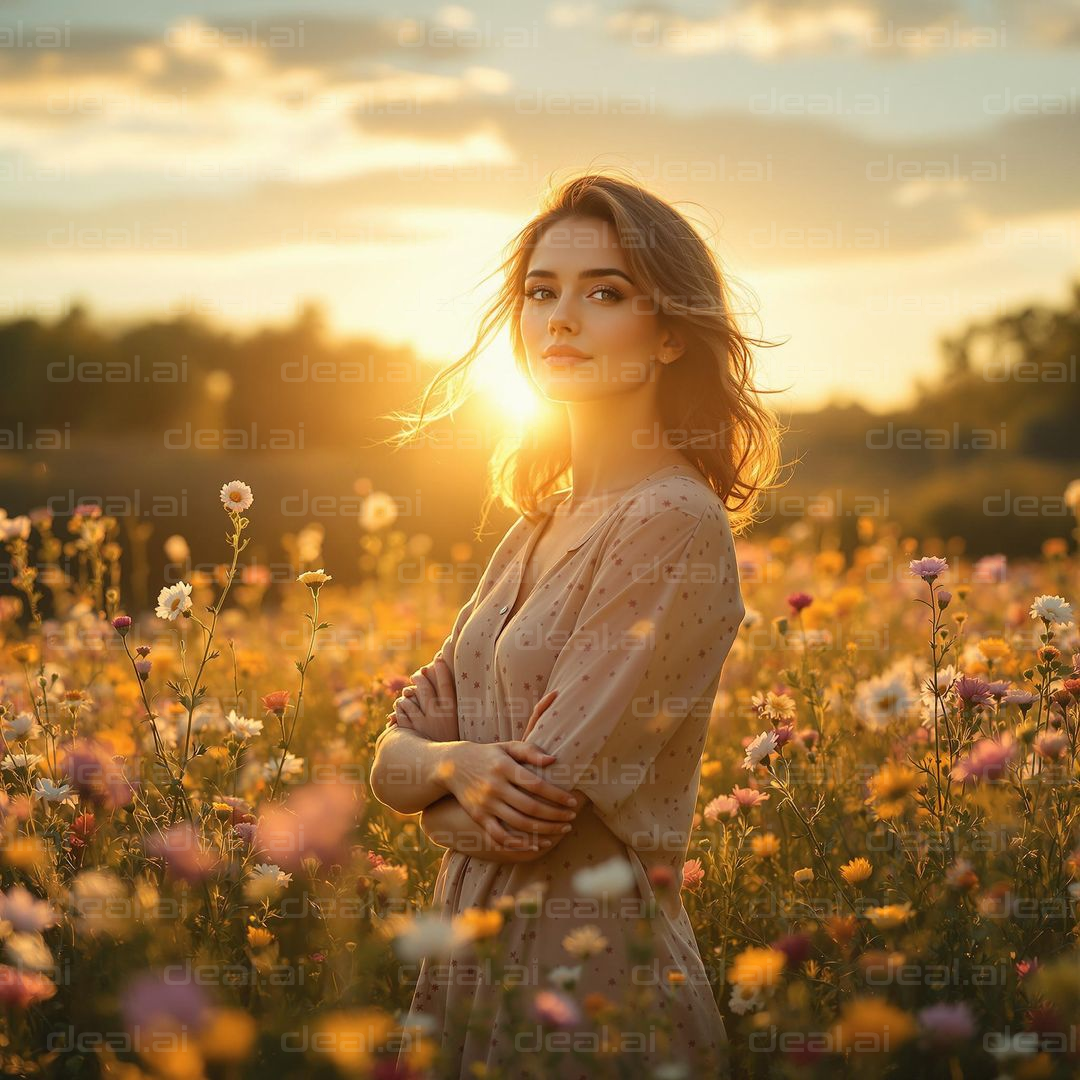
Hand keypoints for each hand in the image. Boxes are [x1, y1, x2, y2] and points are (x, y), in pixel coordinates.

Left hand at [391, 655, 457, 741]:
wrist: (444, 770)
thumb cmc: (451, 745)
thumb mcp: (457, 727)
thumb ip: (450, 709)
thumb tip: (448, 692)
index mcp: (452, 713)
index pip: (446, 684)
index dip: (441, 669)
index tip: (438, 660)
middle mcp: (437, 716)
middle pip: (424, 687)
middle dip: (419, 677)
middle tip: (418, 674)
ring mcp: (422, 724)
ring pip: (409, 699)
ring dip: (406, 695)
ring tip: (408, 694)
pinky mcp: (409, 732)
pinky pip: (400, 712)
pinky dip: (399, 708)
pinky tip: (401, 708)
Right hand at [442, 692, 580, 846]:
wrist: (452, 766)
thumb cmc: (488, 755)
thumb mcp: (507, 746)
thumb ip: (530, 751)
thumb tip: (553, 760)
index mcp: (504, 767)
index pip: (536, 784)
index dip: (556, 795)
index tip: (573, 802)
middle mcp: (494, 786)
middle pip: (530, 807)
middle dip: (554, 816)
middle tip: (571, 819)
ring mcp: (485, 804)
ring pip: (518, 824)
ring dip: (543, 831)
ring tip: (560, 831)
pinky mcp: (478, 817)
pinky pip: (498, 836)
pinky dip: (517, 844)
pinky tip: (535, 845)